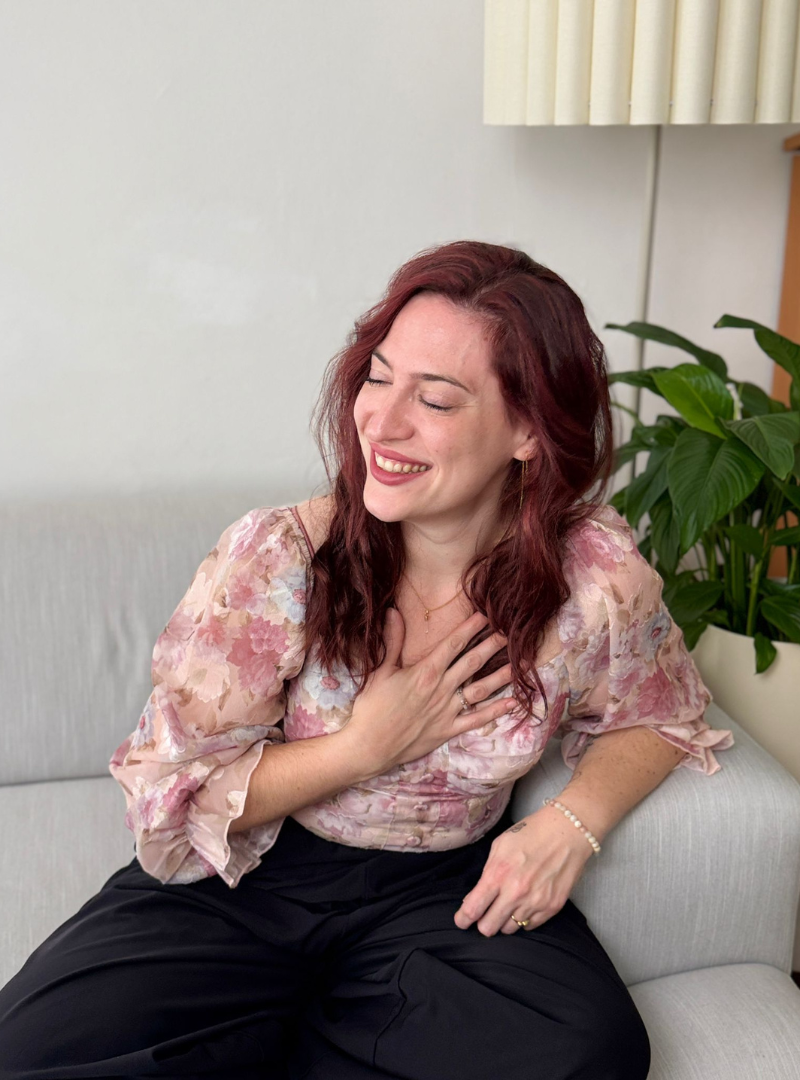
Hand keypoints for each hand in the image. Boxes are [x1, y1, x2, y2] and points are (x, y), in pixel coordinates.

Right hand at [343, 609, 517, 774]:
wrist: (368, 746)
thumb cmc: (371, 708)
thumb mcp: (380, 671)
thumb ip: (392, 641)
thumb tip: (394, 612)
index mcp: (425, 672)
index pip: (452, 644)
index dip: (470, 628)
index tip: (485, 615)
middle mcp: (441, 689)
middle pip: (472, 662)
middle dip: (492, 645)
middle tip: (511, 632)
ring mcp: (447, 710)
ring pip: (480, 689)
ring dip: (501, 675)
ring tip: (521, 663)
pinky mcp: (448, 730)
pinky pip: (476, 719)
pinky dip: (495, 711)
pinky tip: (512, 702)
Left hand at [453, 804, 594, 936]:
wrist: (568, 831)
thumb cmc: (531, 834)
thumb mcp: (500, 845)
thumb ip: (487, 872)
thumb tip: (475, 897)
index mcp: (498, 874)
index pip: (473, 909)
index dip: (462, 919)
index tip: (461, 921)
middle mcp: (516, 893)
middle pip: (488, 928)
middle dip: (483, 923)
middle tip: (485, 914)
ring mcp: (535, 902)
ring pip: (509, 929)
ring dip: (504, 920)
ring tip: (509, 904)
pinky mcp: (552, 908)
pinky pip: (529, 926)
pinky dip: (524, 919)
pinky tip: (525, 903)